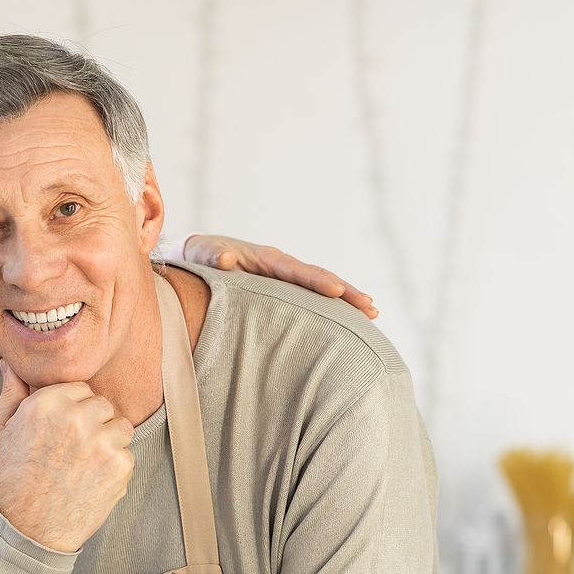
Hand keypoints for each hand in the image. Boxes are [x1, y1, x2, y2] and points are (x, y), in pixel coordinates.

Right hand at [0, 361, 134, 552]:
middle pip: (102, 404)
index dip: (71, 407)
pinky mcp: (120, 468)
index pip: (79, 387)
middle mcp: (77, 419)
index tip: (61, 428)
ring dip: (107, 440)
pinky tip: (90, 480)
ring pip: (120, 426)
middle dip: (91, 421)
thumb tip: (12, 364)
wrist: (23, 533)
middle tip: (71, 449)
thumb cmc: (7, 482)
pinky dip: (114, 466)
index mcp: (47, 404)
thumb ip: (10, 394)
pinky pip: (127, 454)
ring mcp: (102, 443)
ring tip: (83, 463)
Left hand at [182, 234, 377, 318]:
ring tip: (373, 312)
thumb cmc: (200, 256)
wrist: (200, 254)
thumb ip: (212, 256)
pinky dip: (332, 305)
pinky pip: (312, 296)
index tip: (336, 292)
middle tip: (370, 307)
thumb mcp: (201, 253)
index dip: (316, 281)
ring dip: (347, 298)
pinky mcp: (284, 289)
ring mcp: (285, 277)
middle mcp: (282, 266)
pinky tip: (350, 320)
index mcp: (266, 258)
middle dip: (345, 291)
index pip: (296, 271)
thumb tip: (226, 260)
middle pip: (319, 277)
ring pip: (321, 287)